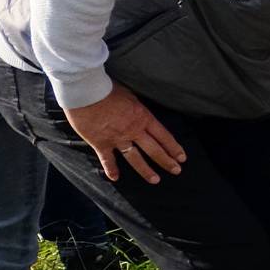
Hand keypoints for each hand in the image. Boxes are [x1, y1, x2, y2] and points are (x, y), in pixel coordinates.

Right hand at [64, 87, 185, 183]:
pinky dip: (111, 169)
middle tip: (176, 171)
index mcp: (144, 118)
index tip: (182, 157)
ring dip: (146, 170)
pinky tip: (115, 178)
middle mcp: (134, 131)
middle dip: (167, 161)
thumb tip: (142, 115)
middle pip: (154, 149)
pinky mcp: (101, 143)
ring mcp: (118, 138)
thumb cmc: (109, 89)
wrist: (87, 92)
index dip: (174, 148)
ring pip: (135, 158)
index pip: (164, 136)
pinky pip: (108, 159)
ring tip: (155, 180)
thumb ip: (138, 109)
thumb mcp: (132, 96)